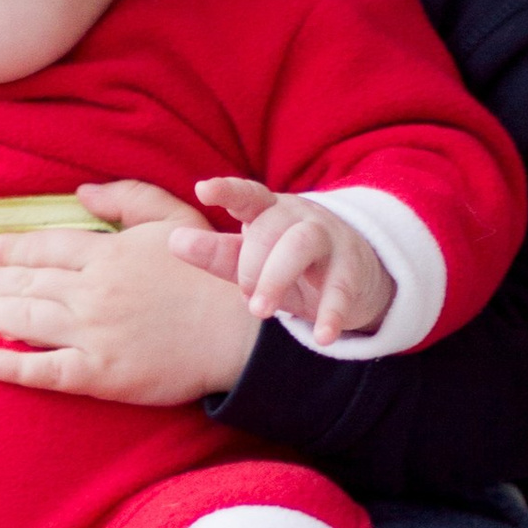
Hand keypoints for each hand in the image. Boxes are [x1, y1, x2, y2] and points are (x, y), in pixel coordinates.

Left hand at [0, 180, 256, 405]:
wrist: (241, 332)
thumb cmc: (212, 274)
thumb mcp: (176, 219)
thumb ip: (129, 199)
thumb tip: (81, 194)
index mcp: (108, 253)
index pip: (45, 247)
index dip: (12, 248)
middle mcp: (93, 291)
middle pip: (29, 282)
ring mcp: (93, 333)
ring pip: (27, 321)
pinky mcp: (100, 374)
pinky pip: (44, 371)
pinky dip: (10, 367)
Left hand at [177, 176, 392, 349]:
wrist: (354, 278)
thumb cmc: (289, 265)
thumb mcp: (252, 260)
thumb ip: (217, 253)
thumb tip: (174, 240)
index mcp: (269, 211)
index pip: (247, 194)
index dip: (226, 190)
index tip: (203, 190)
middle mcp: (300, 217)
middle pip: (271, 227)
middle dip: (250, 264)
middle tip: (245, 298)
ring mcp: (330, 239)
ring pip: (302, 243)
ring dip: (277, 277)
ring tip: (261, 312)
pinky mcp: (353, 270)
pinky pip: (342, 287)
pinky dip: (331, 313)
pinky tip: (323, 338)